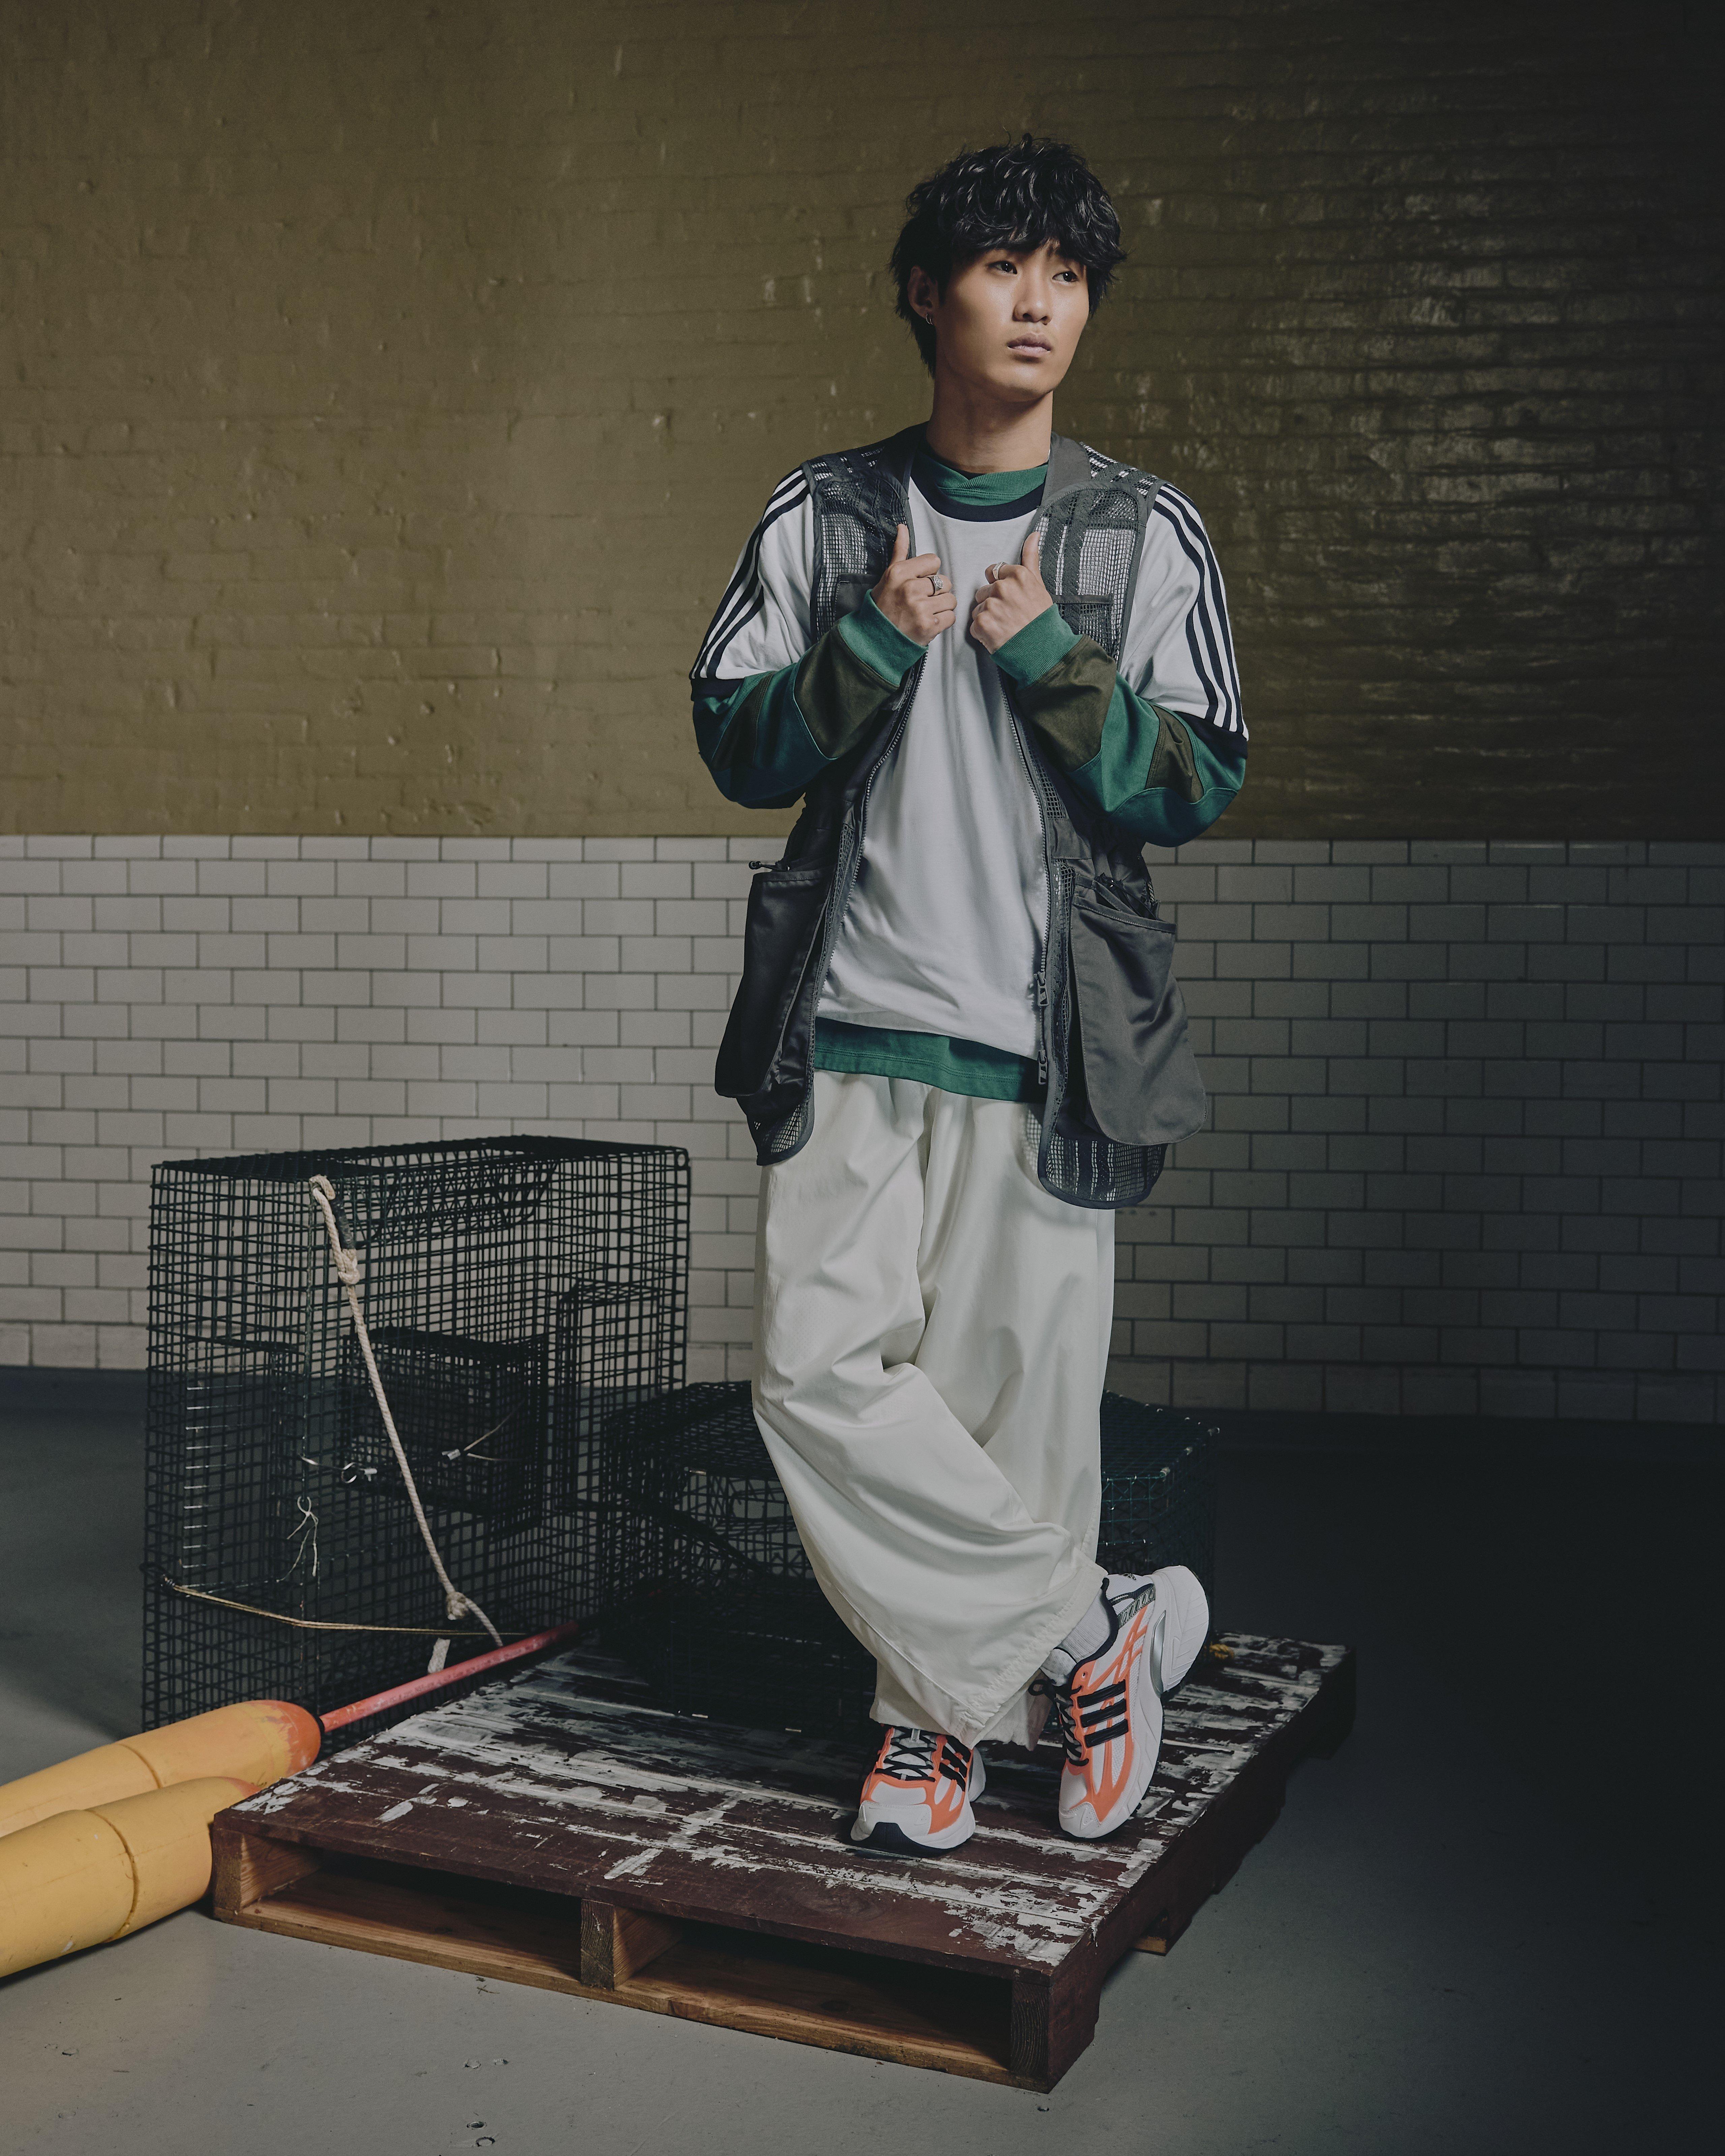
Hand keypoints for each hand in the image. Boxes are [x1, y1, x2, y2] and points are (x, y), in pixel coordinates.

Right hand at [871, 523, 957, 645]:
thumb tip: (903, 528)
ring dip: (942, 607)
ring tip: (927, 612)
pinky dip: (943, 622)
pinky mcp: (928, 626)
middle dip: (938, 592)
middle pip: (945, 581)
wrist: (876, 639)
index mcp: (900, 572)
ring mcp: (920, 608)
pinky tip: (929, 622)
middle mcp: (910, 588)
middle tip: (923, 601)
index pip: (934, 561)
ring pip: (951, 599)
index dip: (929, 573)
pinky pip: (950, 617)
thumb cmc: (883, 606)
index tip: (919, 582)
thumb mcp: (888, 576)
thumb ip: (900, 551)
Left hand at [968, 529, 1052, 653]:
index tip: (1010, 598)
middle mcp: (1003, 587)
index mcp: (1017, 575)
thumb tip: (1033, 536)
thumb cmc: (1041, 620)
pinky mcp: (981, 623)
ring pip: (978, 607)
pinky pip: (974, 624)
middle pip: (984, 590)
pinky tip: (998, 635)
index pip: (994, 573)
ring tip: (1004, 626)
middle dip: (993, 602)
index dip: (1001, 586)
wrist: (1043, 650)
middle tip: (1009, 615)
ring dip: (987, 617)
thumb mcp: (1038, 585)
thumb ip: (1031, 558)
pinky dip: (983, 632)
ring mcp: (991, 605)